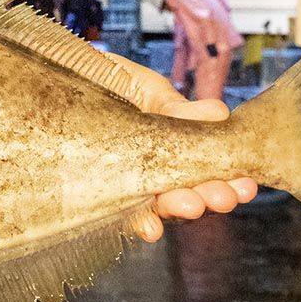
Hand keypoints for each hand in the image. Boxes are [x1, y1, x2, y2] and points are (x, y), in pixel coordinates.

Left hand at [106, 53, 257, 242]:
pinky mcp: (99, 193)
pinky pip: (121, 216)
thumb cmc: (105, 81)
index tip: (244, 184)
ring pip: (160, 205)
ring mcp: (128, 183)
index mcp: (175, 145)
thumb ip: (176, 109)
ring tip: (191, 204)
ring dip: (179, 208)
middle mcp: (155, 170)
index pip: (206, 169)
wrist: (56, 74)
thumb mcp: (145, 89)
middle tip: (222, 196)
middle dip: (210, 197)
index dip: (229, 180)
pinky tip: (149, 227)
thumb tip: (219, 115)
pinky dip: (137, 223)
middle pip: (189, 192)